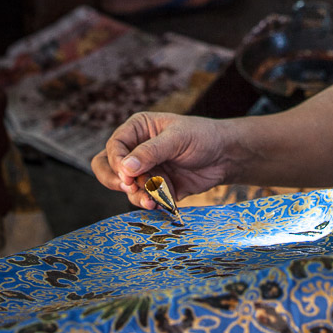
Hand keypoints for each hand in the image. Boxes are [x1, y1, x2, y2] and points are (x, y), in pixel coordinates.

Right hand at [91, 111, 227, 208]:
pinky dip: (148, 202)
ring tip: (152, 199)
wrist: (224, 157)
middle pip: (107, 167)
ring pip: (124, 187)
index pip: (114, 146)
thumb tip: (125, 167)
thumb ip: (151, 151)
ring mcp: (144, 170)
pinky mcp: (154, 188)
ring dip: (135, 195)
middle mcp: (136, 149)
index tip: (127, 176)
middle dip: (115, 180)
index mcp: (138, 129)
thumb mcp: (178, 138)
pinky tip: (160, 203)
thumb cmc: (202, 136)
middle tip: (128, 188)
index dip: (116, 162)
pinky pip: (141, 199)